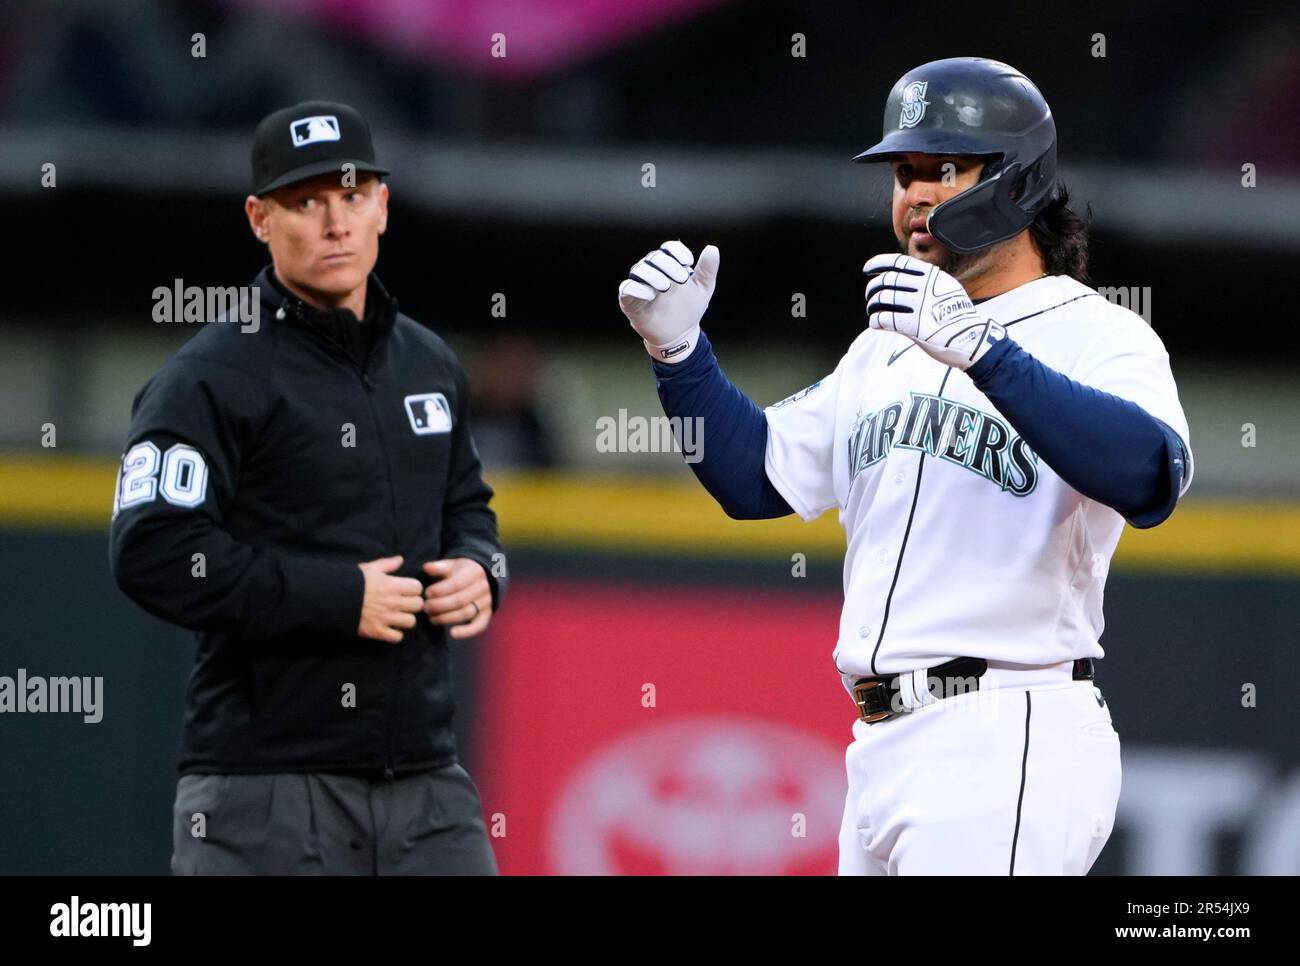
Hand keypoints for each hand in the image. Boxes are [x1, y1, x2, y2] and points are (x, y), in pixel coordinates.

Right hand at [356, 555, 424, 642]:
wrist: (331, 600)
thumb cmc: (351, 582)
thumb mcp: (369, 569)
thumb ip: (387, 565)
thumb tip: (400, 559)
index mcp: (392, 585)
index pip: (417, 587)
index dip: (413, 588)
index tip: (407, 590)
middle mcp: (392, 602)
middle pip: (418, 605)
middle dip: (412, 603)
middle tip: (404, 603)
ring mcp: (386, 618)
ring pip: (411, 622)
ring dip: (405, 619)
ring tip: (397, 616)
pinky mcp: (378, 632)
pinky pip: (397, 637)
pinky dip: (395, 634)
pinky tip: (390, 628)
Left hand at [422, 558, 492, 639]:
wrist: (482, 577)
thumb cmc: (460, 572)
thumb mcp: (451, 565)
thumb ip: (439, 566)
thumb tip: (426, 567)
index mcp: (474, 573)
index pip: (456, 584)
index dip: (439, 591)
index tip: (426, 594)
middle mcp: (483, 588)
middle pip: (460, 601)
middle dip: (439, 606)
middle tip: (425, 608)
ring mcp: (486, 602)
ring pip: (466, 614)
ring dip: (446, 618)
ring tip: (431, 618)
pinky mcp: (486, 614)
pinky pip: (479, 626)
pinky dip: (466, 632)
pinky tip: (452, 633)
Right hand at [617, 240, 719, 362]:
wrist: (680, 335)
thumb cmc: (689, 309)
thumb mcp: (703, 289)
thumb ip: (707, 270)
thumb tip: (712, 248)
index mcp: (669, 265)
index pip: (669, 248)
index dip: (677, 251)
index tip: (689, 262)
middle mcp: (652, 271)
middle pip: (654, 257)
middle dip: (668, 265)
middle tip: (682, 279)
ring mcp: (640, 285)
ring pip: (639, 269)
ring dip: (653, 275)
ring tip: (665, 287)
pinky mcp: (630, 301)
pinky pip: (627, 288)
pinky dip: (637, 288)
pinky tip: (651, 295)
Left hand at [862, 253, 1006, 369]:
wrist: (974, 339)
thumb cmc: (959, 316)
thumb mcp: (947, 289)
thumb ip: (927, 283)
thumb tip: (901, 280)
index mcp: (932, 276)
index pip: (900, 262)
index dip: (879, 263)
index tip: (867, 268)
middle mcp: (925, 288)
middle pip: (887, 280)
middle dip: (873, 287)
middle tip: (870, 295)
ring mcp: (920, 306)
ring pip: (883, 299)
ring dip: (872, 305)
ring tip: (873, 310)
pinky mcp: (915, 326)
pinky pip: (885, 319)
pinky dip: (875, 320)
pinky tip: (876, 323)